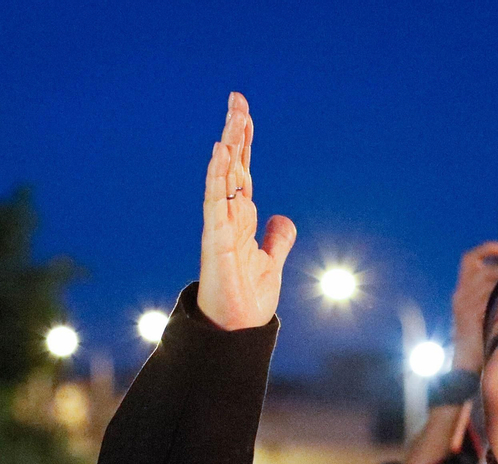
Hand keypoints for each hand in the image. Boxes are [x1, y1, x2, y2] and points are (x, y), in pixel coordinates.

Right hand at [196, 92, 296, 330]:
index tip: (244, 112)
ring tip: (234, 116)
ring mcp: (219, 226)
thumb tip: (282, 218)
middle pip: (231, 166)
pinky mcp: (216, 240)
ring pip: (222, 177)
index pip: (242, 171)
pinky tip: (223, 151)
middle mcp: (227, 217)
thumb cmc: (248, 299)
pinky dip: (218, 175)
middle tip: (238, 99)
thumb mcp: (271, 263)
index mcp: (241, 219)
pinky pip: (215, 201)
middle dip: (235, 132)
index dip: (244, 142)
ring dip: (228, 145)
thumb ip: (277, 239)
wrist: (238, 331)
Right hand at [451, 241, 497, 372]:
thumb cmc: (480, 343)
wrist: (465, 367)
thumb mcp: (483, 315)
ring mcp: (464, 303)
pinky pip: (489, 294)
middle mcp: (461, 294)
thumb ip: (493, 297)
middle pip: (485, 268)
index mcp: (462, 291)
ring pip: (488, 279)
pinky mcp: (470, 313)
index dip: (487, 249)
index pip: (470, 259)